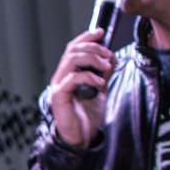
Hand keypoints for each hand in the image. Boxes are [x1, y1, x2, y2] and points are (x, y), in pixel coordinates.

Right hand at [45, 28, 115, 148]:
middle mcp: (61, 78)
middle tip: (108, 55)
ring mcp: (59, 87)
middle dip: (94, 48)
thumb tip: (111, 58)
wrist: (81, 137)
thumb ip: (103, 73)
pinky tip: (99, 81)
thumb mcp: (100, 89)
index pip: (73, 48)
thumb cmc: (86, 116)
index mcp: (68, 74)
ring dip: (92, 59)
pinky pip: (73, 79)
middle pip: (73, 51)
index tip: (100, 32)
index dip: (86, 38)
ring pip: (71, 61)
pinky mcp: (59, 97)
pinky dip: (89, 76)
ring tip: (105, 66)